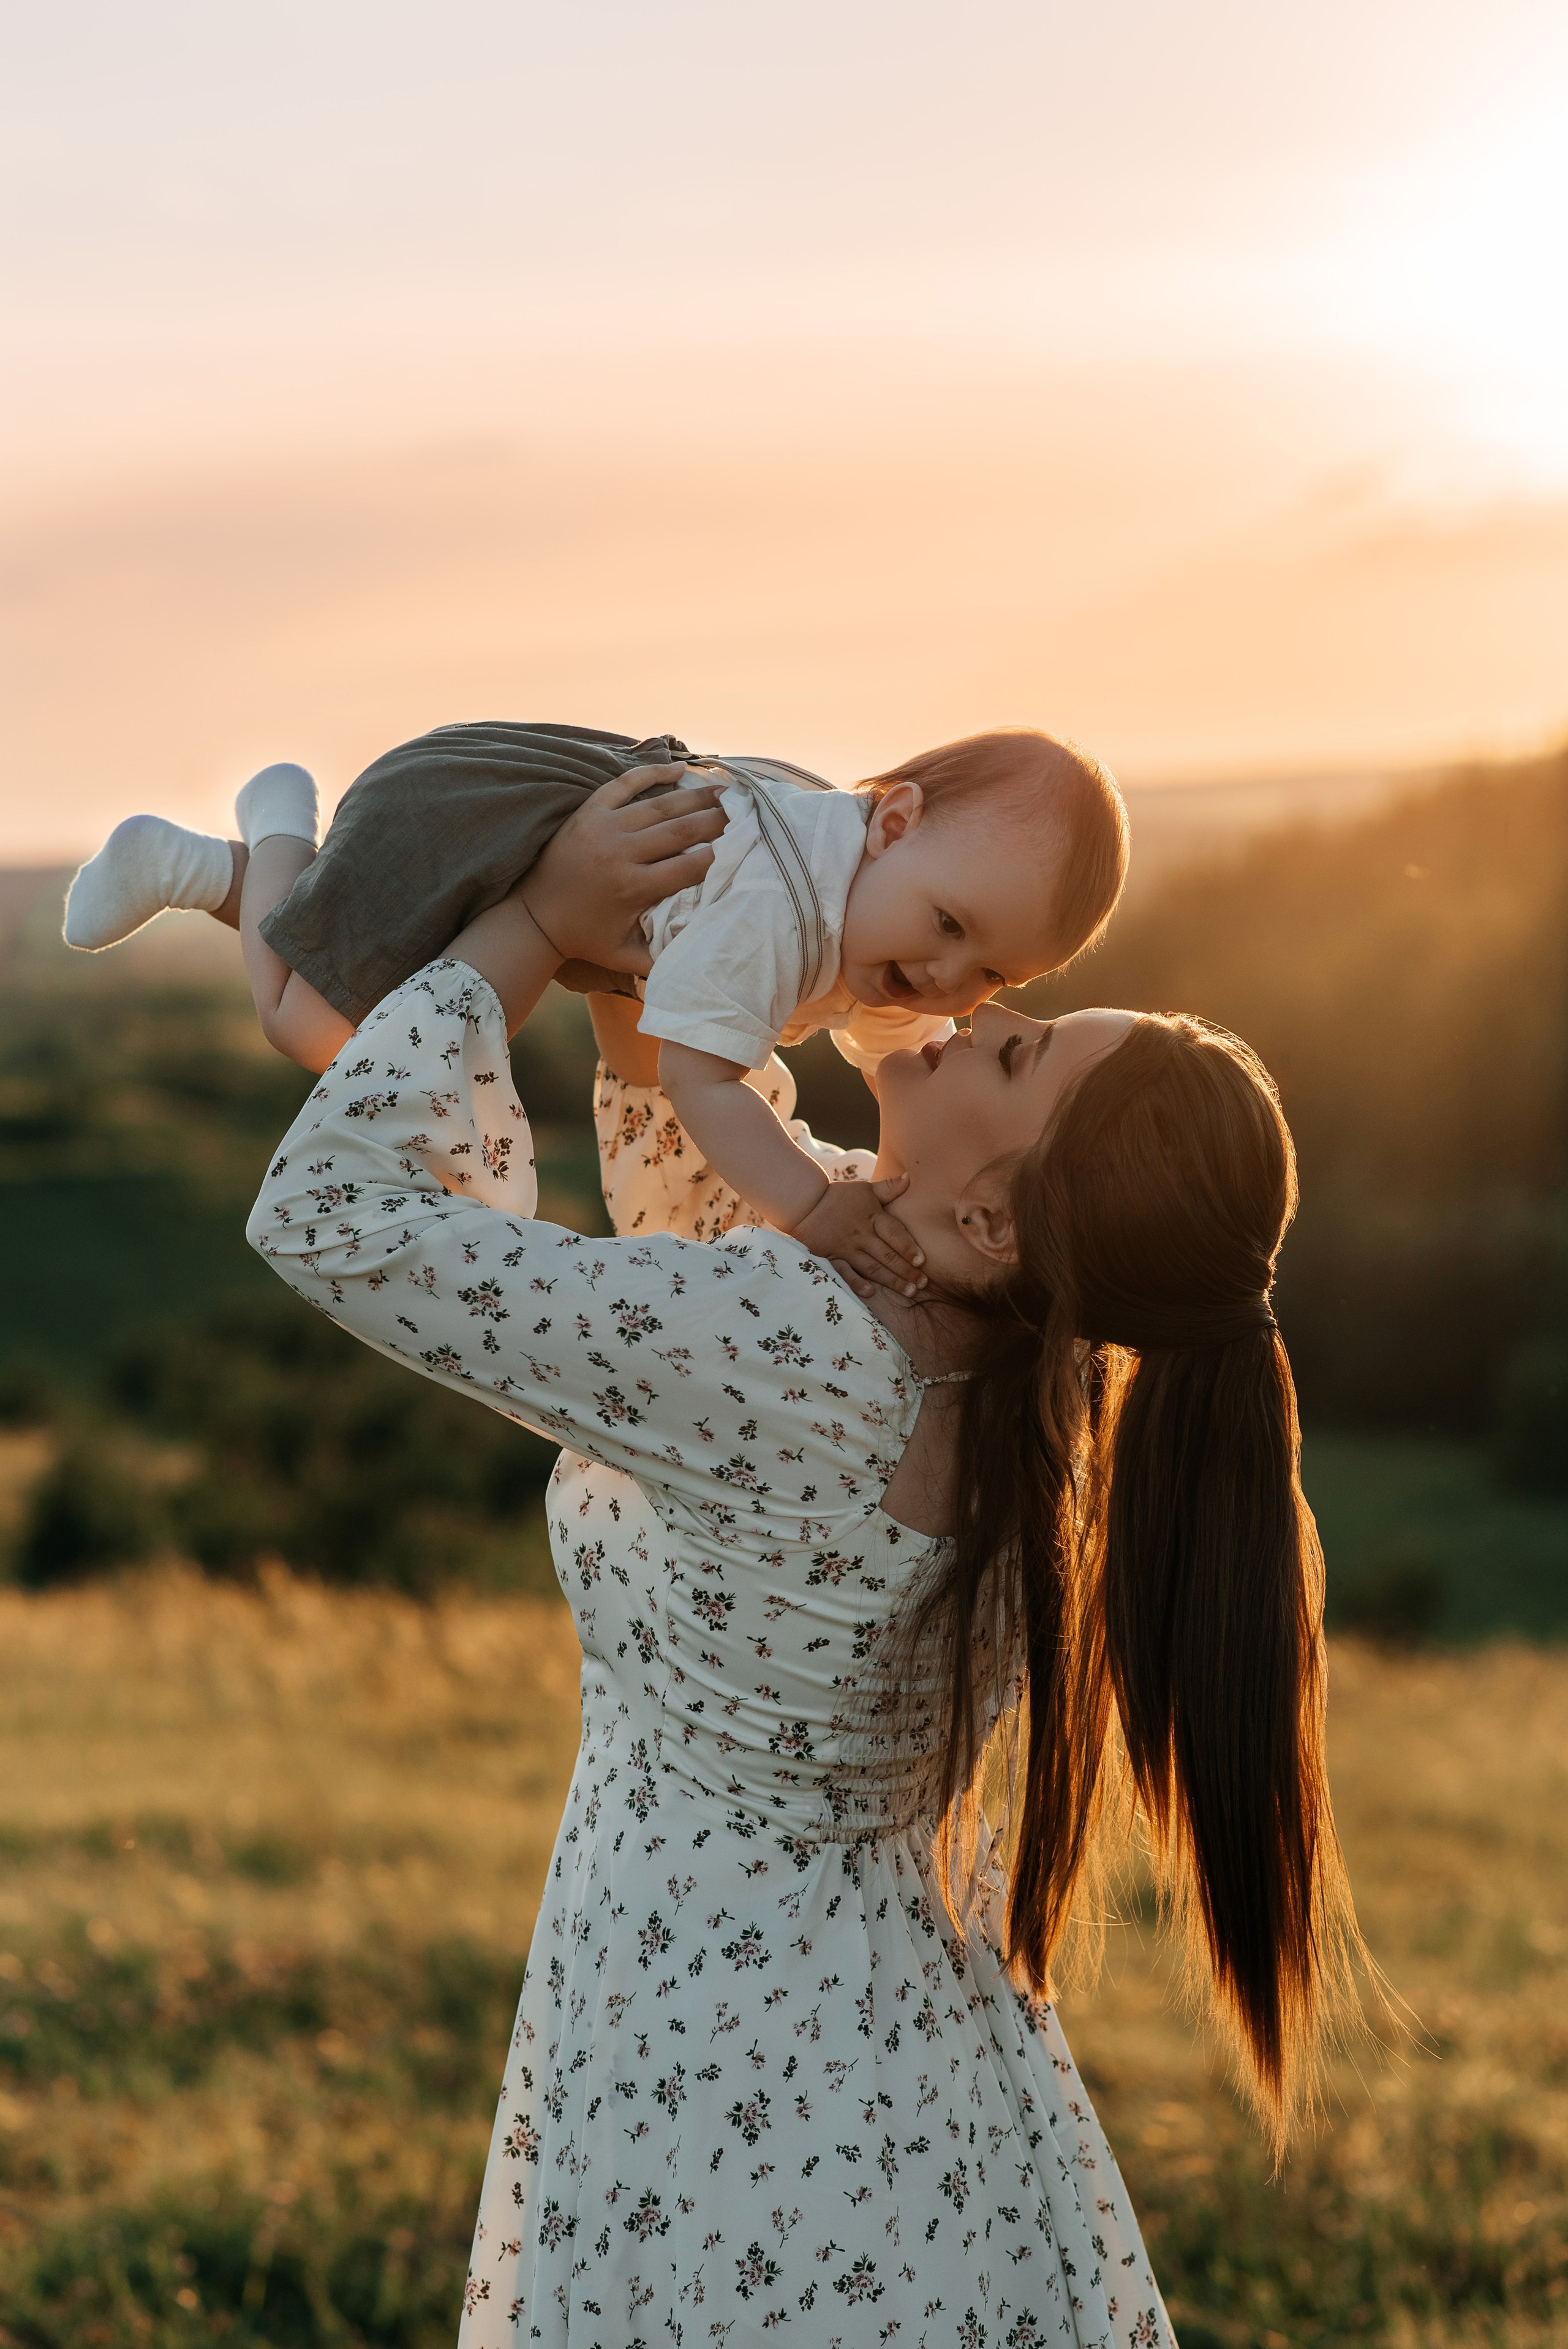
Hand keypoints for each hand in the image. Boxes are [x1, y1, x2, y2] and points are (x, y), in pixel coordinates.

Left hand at [518, 763, 726, 972]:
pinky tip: (677, 768)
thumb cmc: (585, 938)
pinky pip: (624, 784)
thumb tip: (705, 957)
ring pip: (660, 805)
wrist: (533, 917)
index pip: (690, 867)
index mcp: (633, 888)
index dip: (721, 856)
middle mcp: (620, 853)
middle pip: (681, 831)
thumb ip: (663, 959)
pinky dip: (651, 773)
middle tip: (746, 811)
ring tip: (725, 790)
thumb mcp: (625, 956)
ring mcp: (603, 827)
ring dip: (695, 795)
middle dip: (717, 820)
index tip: (746, 845)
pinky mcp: (588, 812)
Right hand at [790, 1174, 927, 1298]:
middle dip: (906, 1270)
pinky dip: (856, 1283)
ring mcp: (846, 1248)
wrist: (803, 1202)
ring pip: (872, 1267)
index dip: (908, 1247)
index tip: (922, 1261)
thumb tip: (909, 1176)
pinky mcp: (831, 1257)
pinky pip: (844, 1272)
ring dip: (891, 1280)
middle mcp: (861, 1234)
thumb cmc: (838, 1196)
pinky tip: (870, 1293)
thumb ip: (888, 1187)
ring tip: (909, 1292)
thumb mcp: (864, 1189)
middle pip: (887, 1255)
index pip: (894, 1233)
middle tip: (923, 1284)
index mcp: (872, 1217)